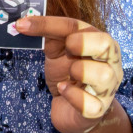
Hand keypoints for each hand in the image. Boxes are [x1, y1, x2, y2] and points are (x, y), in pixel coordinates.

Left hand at [13, 15, 123, 132]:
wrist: (71, 108)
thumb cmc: (68, 74)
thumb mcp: (58, 51)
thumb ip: (49, 36)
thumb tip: (25, 23)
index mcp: (99, 42)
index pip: (77, 26)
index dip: (49, 23)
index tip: (23, 24)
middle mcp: (109, 63)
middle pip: (105, 43)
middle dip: (82, 43)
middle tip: (67, 48)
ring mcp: (107, 88)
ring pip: (103, 75)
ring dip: (80, 71)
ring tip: (69, 74)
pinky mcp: (98, 110)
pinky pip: (90, 104)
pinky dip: (73, 96)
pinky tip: (64, 90)